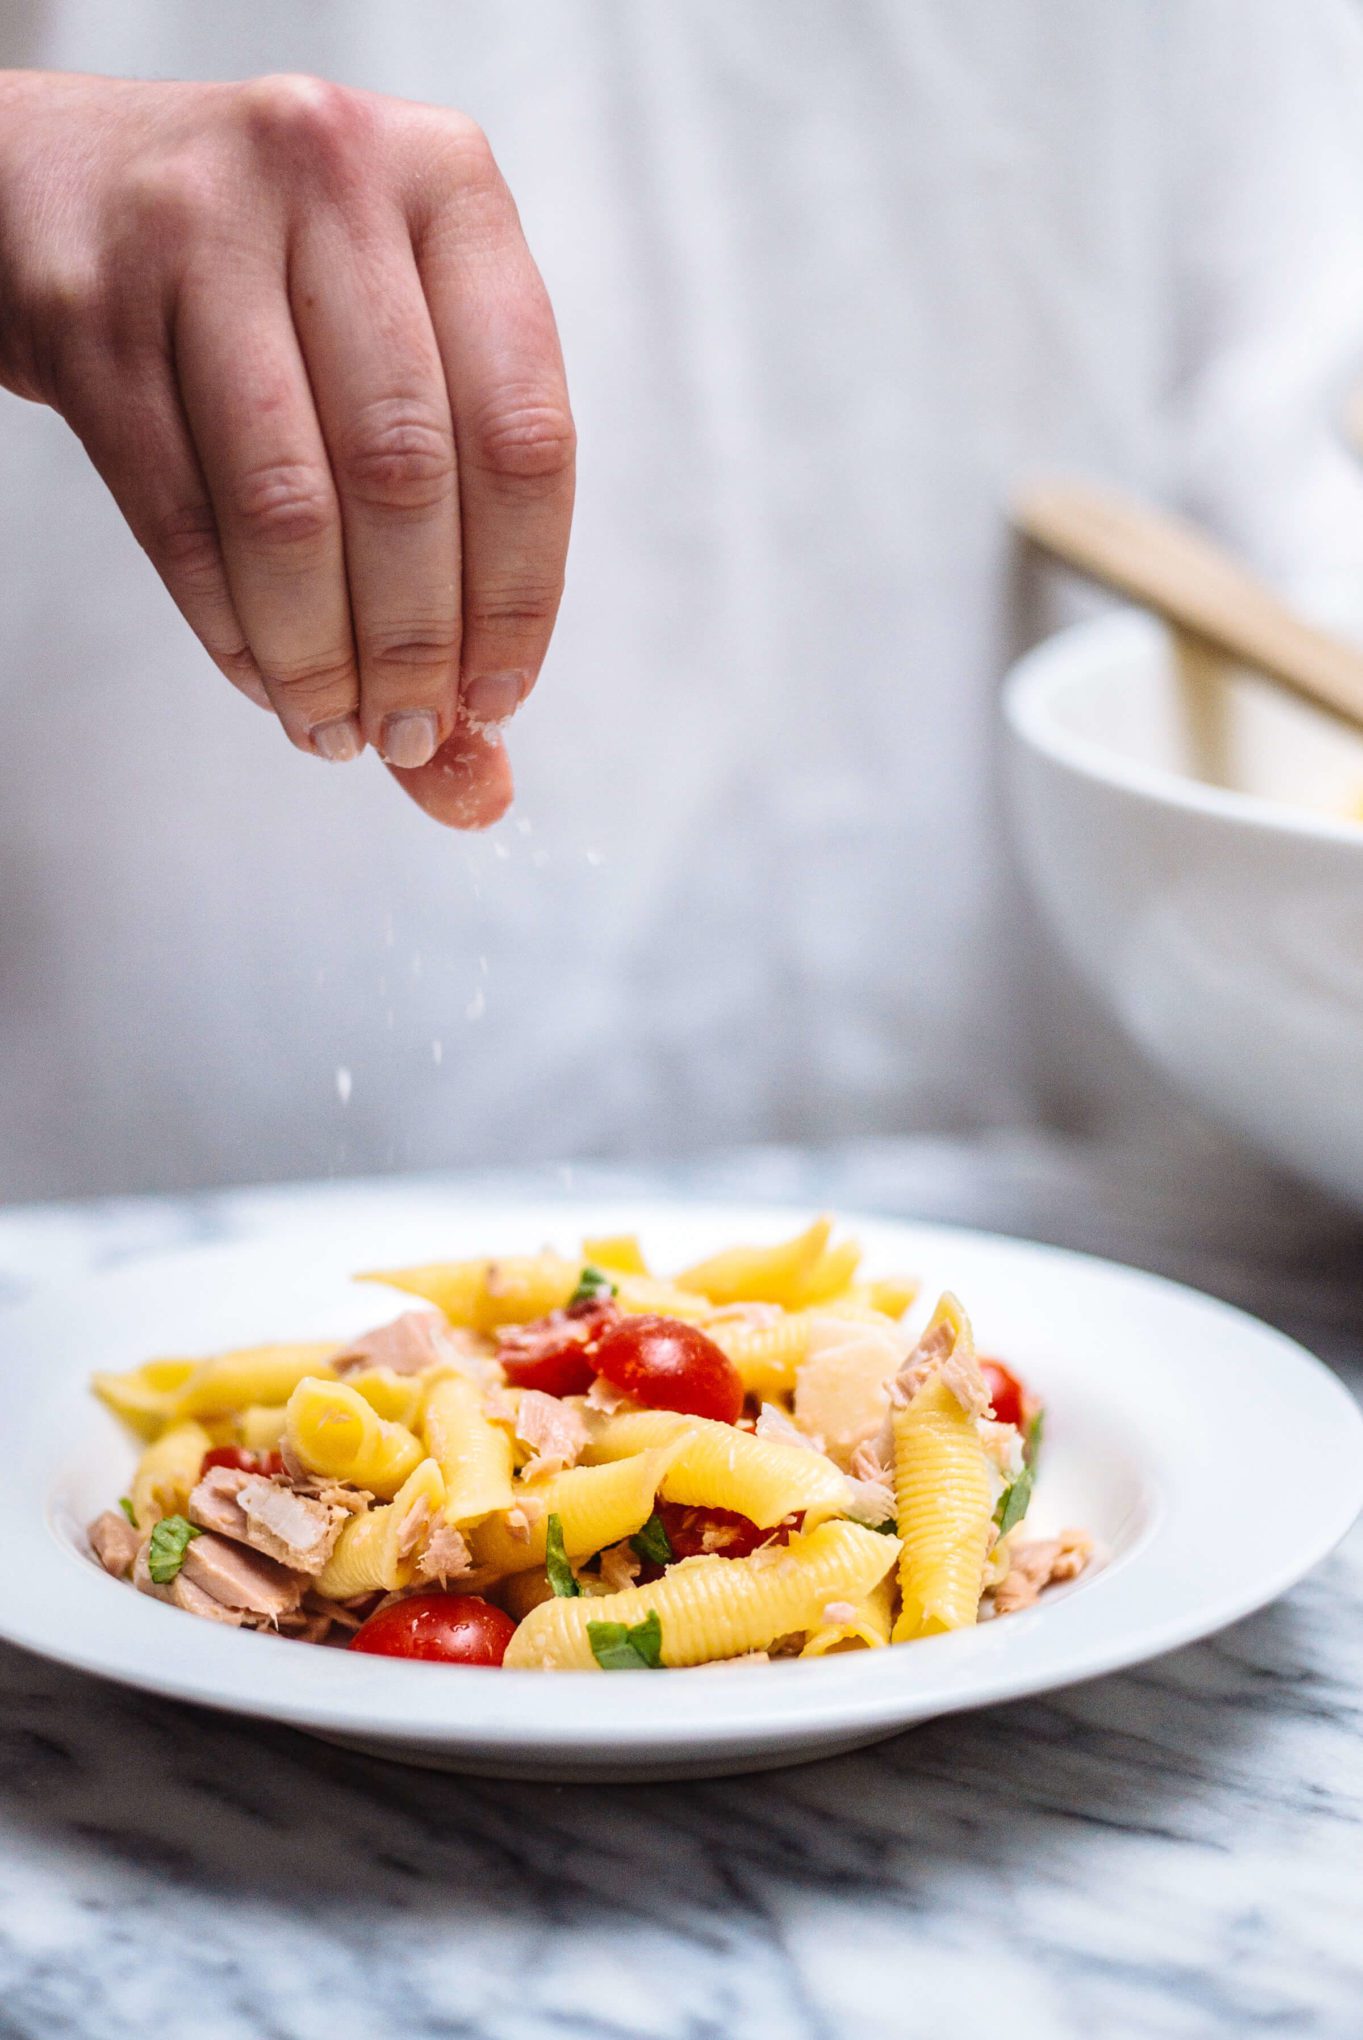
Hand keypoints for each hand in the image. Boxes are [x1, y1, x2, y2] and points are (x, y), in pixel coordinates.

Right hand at [0, 71, 575, 826]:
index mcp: (449, 183)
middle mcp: (331, 175)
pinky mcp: (89, 305)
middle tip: (407, 736)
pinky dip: (232, 630)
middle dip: (415, 646)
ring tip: (335, 729)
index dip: (519, 596)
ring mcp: (198, 229)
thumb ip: (461, 538)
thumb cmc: (274, 289)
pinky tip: (265, 682)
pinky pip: (178, 515)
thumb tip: (477, 788)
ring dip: (320, 656)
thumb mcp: (390, 354)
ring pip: (289, 504)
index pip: (523, 432)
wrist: (62, 183)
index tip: (497, 697)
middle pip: (405, 476)